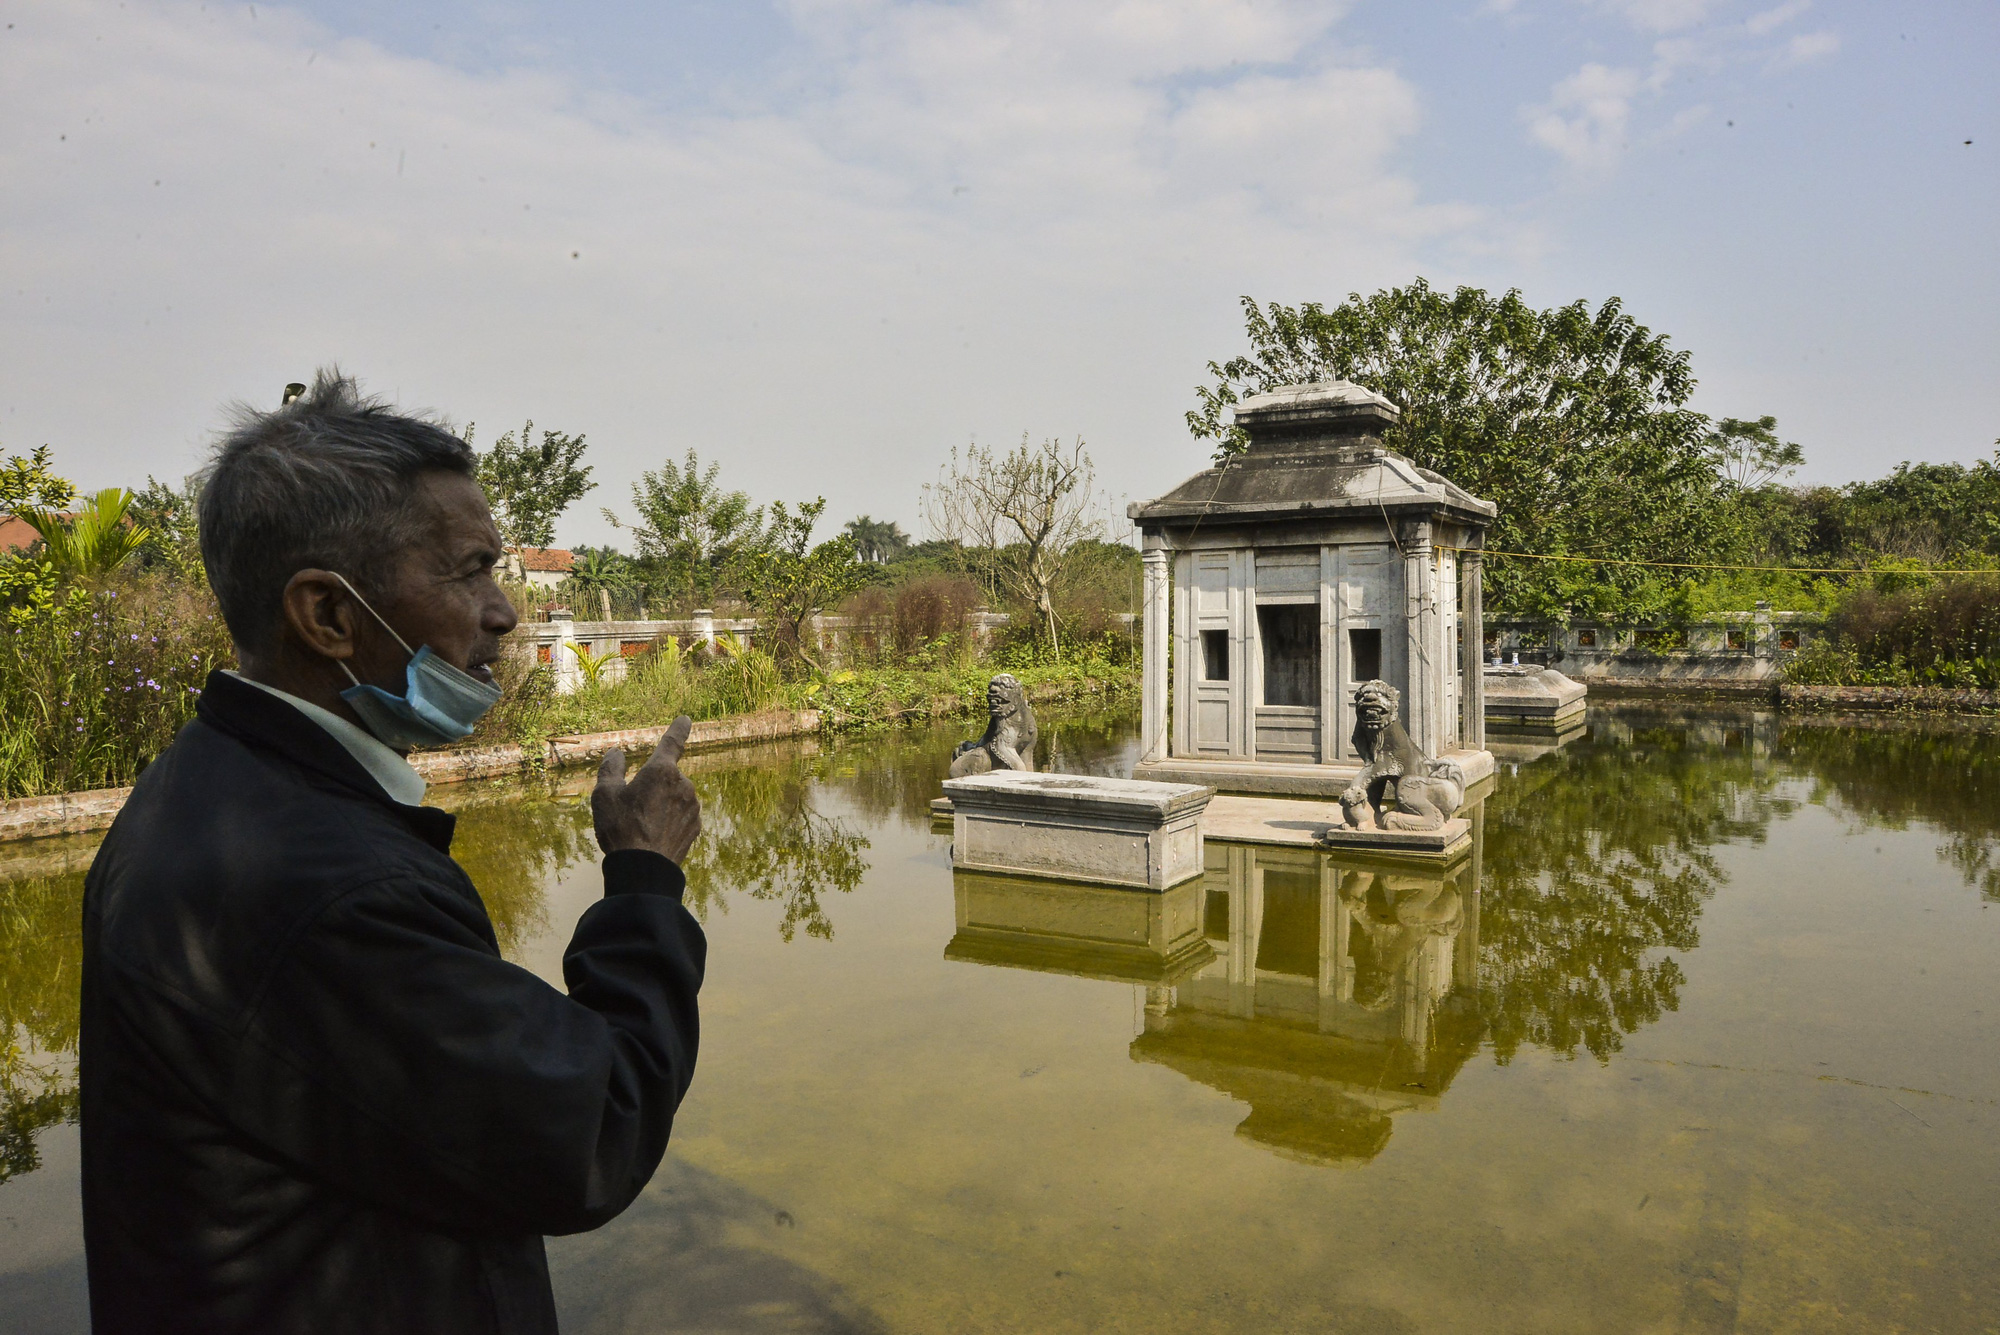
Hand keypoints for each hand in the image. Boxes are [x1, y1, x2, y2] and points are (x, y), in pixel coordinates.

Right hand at [592, 716, 701, 861]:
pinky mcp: (695, 826)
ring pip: (673, 797)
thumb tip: (616, 753)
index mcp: (662, 771)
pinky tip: (653, 836)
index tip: (685, 719)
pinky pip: (679, 815)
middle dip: (652, 787)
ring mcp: (692, 807)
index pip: (672, 742)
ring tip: (640, 827)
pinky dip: (668, 821)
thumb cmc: (621, 829)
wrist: (644, 870)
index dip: (678, 729)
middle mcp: (684, 785)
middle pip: (665, 777)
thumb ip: (610, 768)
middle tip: (631, 810)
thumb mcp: (604, 795)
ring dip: (660, 805)